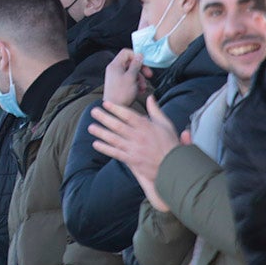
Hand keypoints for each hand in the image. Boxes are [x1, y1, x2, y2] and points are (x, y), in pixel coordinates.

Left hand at [89, 96, 178, 210]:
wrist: (175, 166)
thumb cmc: (170, 144)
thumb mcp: (166, 124)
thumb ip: (156, 110)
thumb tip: (150, 97)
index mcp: (146, 126)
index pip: (128, 115)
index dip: (115, 108)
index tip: (105, 103)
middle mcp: (138, 137)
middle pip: (118, 126)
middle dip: (104, 118)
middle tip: (93, 112)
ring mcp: (134, 149)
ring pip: (114, 139)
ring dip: (101, 133)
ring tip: (91, 127)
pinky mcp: (132, 160)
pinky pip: (116, 153)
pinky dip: (105, 148)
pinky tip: (96, 144)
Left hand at [103, 49, 150, 107]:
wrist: (114, 109)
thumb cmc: (121, 94)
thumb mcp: (131, 77)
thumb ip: (136, 65)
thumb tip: (139, 56)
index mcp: (115, 65)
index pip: (126, 52)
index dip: (136, 56)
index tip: (144, 63)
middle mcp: (114, 70)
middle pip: (130, 63)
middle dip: (141, 69)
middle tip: (149, 75)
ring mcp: (116, 77)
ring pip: (131, 72)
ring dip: (140, 78)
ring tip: (142, 87)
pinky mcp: (119, 84)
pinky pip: (129, 80)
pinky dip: (136, 84)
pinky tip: (139, 90)